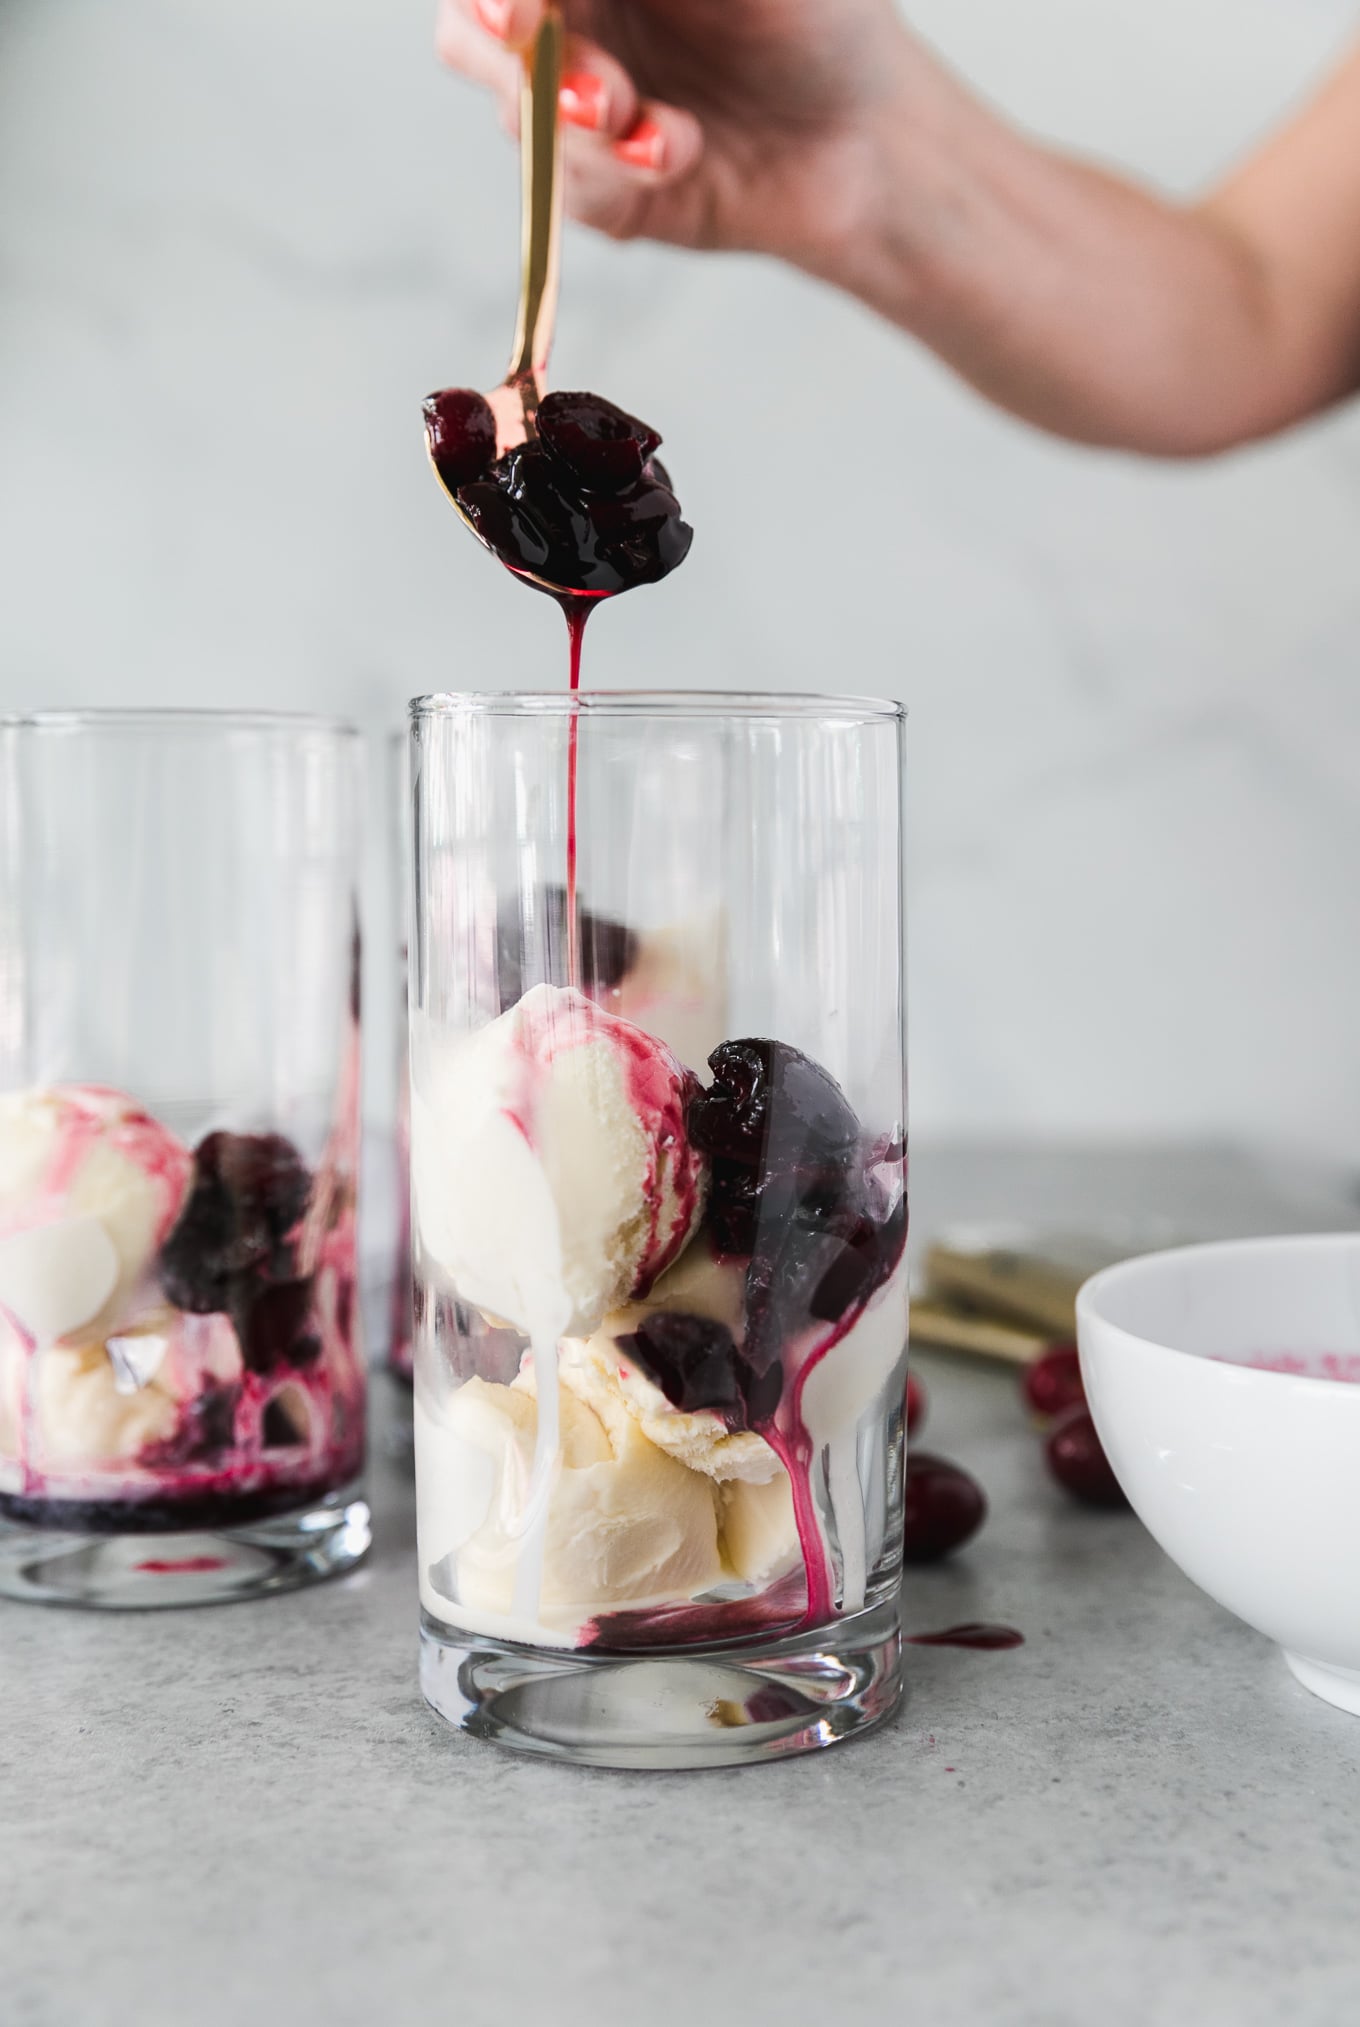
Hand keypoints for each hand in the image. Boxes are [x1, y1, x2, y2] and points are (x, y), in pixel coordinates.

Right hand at [436, 0, 913, 270]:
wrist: (871, 141)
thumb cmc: (818, 21)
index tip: (517, 5)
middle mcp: (574, 25)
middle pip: (472, 29)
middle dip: (502, 41)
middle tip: (531, 35)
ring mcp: (583, 112)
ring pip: (516, 113)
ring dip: (572, 114)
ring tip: (644, 119)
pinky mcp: (605, 194)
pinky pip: (567, 190)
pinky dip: (614, 172)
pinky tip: (677, 152)